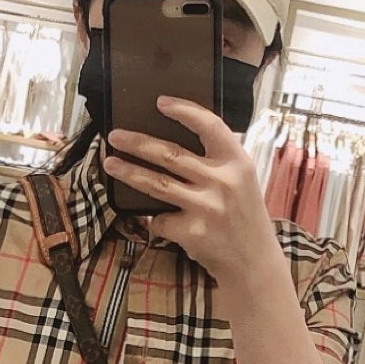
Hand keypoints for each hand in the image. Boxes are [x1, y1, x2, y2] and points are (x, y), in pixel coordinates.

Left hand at [104, 96, 281, 283]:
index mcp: (238, 162)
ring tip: (110, 163)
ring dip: (129, 172)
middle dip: (137, 143)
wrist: (254, 262)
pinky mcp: (192, 232)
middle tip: (115, 135)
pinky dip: (156, 219)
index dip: (184, 110)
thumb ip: (218, 160)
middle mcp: (223, 182)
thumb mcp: (243, 181)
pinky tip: (159, 220)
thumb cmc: (244, 216)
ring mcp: (206, 208)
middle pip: (171, 155)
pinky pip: (161, 219)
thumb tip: (173, 137)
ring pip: (157, 184)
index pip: (210, 126)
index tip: (160, 102)